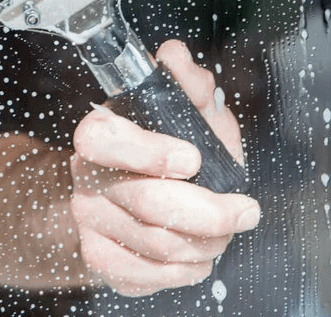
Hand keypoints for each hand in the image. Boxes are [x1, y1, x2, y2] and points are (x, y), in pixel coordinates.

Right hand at [69, 40, 259, 296]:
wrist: (139, 193)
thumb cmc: (172, 148)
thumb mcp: (189, 112)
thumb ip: (187, 83)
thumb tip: (174, 56)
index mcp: (100, 134)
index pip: (103, 140)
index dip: (148, 152)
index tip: (193, 158)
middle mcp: (86, 176)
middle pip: (146, 203)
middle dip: (210, 212)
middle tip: (244, 210)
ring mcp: (89, 219)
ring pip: (155, 243)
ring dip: (206, 242)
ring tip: (225, 230)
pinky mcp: (100, 257)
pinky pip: (147, 275)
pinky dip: (186, 269)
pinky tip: (198, 254)